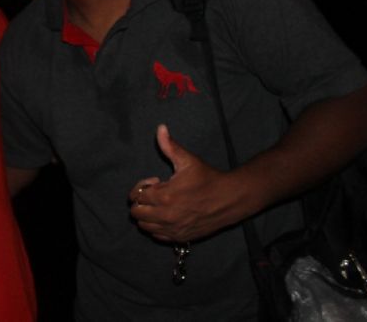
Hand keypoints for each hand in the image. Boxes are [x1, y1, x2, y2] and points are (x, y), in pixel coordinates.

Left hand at [128, 124, 241, 242]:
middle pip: (136, 213)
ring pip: (144, 226)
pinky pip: (157, 236)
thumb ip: (170, 145)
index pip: (137, 196)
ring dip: (147, 215)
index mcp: (165, 196)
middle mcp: (167, 216)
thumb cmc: (208, 178)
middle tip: (155, 194)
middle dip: (141, 202)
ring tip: (160, 204)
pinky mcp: (180, 237)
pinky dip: (156, 227)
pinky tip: (167, 215)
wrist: (230, 199)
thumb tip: (160, 128)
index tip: (156, 181)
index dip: (142, 187)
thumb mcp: (188, 160)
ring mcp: (173, 229)